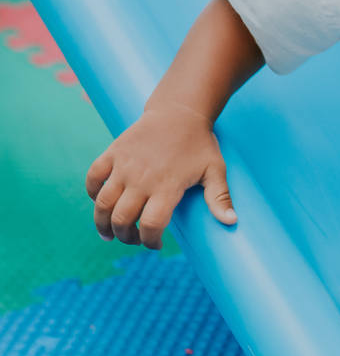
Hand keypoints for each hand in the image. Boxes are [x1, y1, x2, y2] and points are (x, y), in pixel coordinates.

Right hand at [85, 103, 235, 248]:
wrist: (180, 111)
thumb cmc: (200, 143)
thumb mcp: (215, 170)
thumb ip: (220, 198)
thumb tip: (232, 222)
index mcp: (167, 186)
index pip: (151, 225)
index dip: (150, 241)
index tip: (155, 244)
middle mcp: (142, 178)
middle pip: (122, 219)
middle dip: (125, 237)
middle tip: (132, 239)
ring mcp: (124, 165)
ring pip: (103, 204)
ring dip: (102, 223)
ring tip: (109, 234)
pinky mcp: (113, 153)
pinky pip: (93, 177)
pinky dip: (91, 192)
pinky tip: (100, 202)